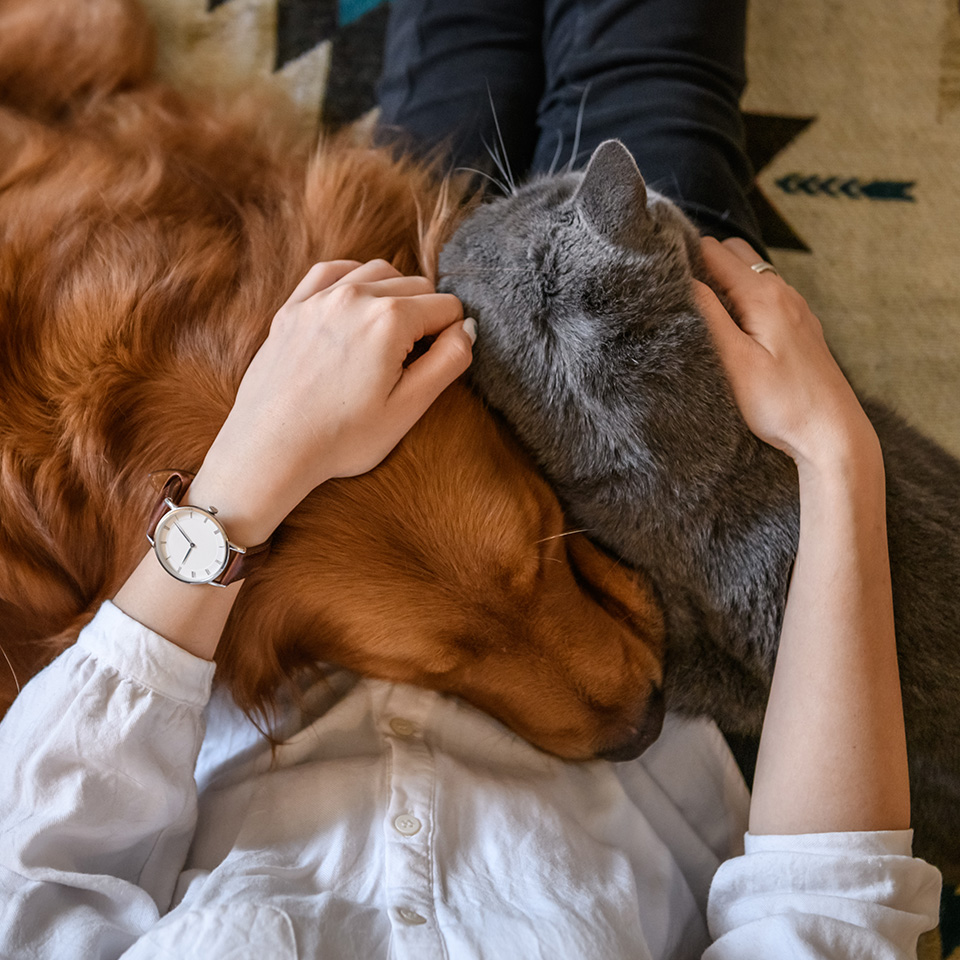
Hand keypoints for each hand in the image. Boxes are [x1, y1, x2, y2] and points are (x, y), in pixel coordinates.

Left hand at [191, 259, 473, 543]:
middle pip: (416, 285)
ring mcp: (319, 298)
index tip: (432, 367)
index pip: (447, 307)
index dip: (450, 336)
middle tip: (411, 361)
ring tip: (388, 338)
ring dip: (394, 295)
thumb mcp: (409, 408)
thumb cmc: (341, 437)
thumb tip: (466, 328)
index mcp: (390, 319)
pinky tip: (357, 307)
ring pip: (378, 272)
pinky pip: (334, 272)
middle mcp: (355, 296)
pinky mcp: (293, 308)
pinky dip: (354, 281)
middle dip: (425, 316)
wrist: (271, 449)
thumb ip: (449, 361)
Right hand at [695, 237, 876, 471]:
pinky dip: (742, 301)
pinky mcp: (799, 328)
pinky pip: (765, 298)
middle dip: (703, 263)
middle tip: (677, 293)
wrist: (832, 434)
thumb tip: (682, 280)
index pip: (713, 250)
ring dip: (723, 283)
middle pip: (734, 253)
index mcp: (763, 294)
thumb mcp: (734, 361)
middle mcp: (783, 292)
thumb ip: (708, 315)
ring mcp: (795, 309)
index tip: (660, 276)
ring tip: (699, 312)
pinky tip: (732, 330)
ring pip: (751, 275)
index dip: (683, 256)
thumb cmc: (782, 403)